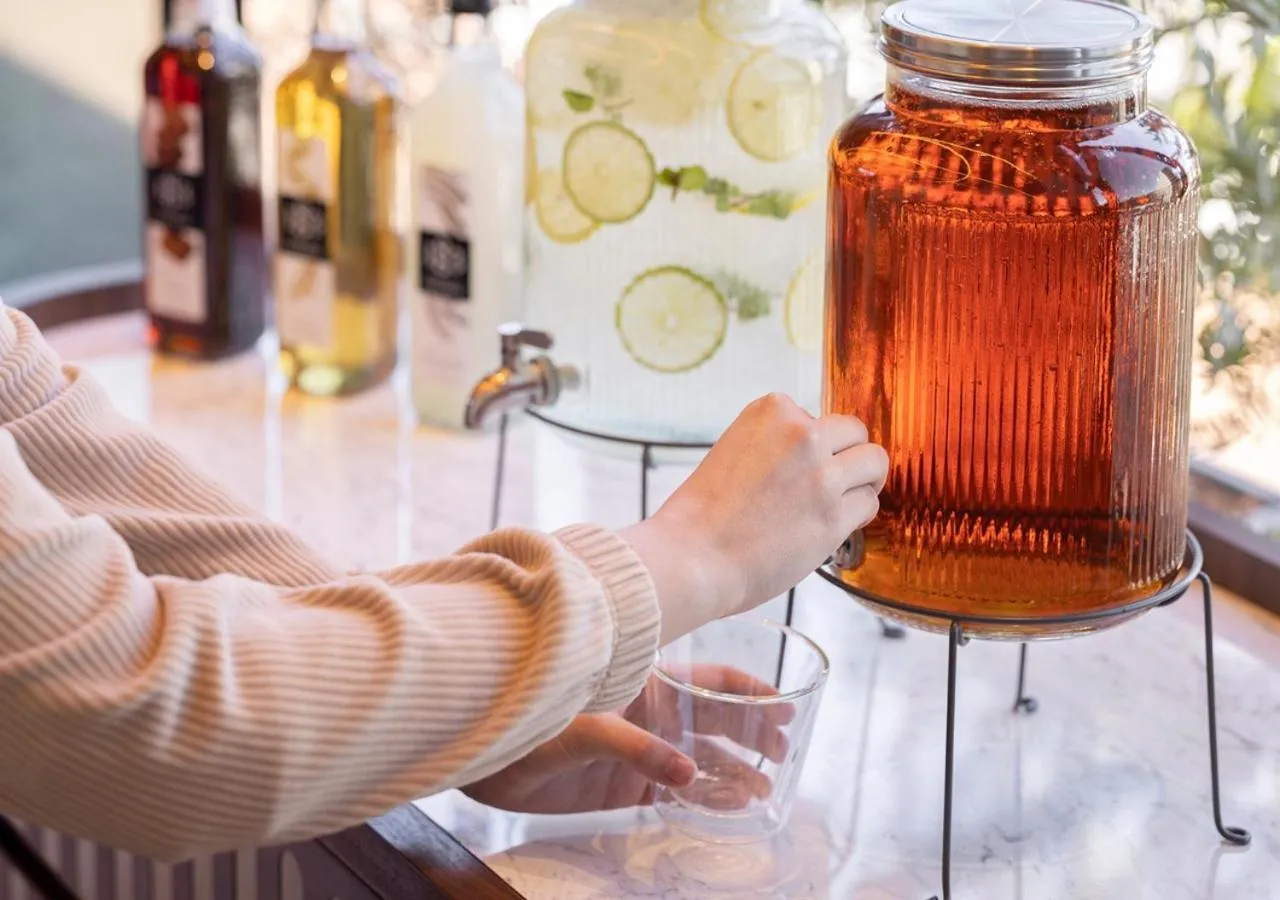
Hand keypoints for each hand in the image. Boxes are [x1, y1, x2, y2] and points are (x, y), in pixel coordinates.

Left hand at [462, 666, 790, 814]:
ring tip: (764, 789)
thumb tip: (684, 775)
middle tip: (783, 752)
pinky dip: (703, 798)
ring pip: (700, 758)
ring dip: (733, 771)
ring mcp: (639, 749)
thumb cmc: (530, 719)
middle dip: (752, 734)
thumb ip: (632, 747)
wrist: (487, 756)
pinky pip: (674, 790)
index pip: (709, 680)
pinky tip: (727, 807)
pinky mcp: (622, 784)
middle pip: (714, 720)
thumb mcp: (583, 726)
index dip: (748, 690)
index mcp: (644, 682)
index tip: (783, 705)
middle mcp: (648, 713)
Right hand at [622, 394, 886, 642]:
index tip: (798, 470)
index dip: (815, 445)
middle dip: (848, 456)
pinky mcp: (835, 515)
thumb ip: (776, 446)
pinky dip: (856, 516)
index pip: (818, 417)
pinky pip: (869, 503)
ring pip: (874, 463)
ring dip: (861, 484)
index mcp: (771, 411)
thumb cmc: (703, 515)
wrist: (691, 557)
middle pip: (855, 431)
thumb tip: (818, 459)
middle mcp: (801, 433)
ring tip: (839, 504)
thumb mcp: (734, 451)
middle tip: (834, 482)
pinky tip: (832, 527)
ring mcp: (822, 473)